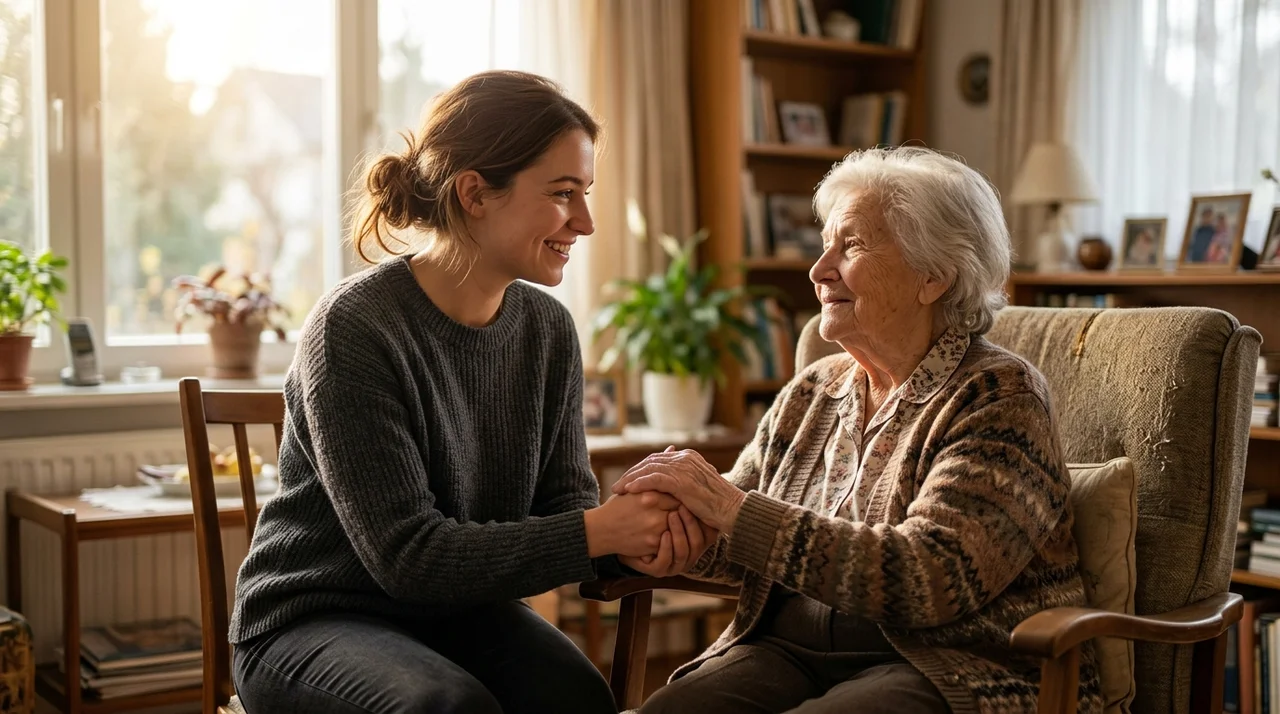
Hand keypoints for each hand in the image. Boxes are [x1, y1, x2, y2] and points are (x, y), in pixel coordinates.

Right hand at [583, 491, 679, 557]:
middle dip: (684, 510)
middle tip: (684, 509)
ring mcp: (655, 533)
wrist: (601, 530)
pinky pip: (671, 541)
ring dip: (679, 525)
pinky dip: (671, 537)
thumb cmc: (618, 507)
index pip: (678, 494)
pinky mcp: (653, 546)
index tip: (681, 496)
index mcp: (650, 497)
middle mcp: (655, 515)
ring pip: (679, 528)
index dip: (680, 495)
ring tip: (676, 521)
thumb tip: (673, 463)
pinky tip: (666, 533)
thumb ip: (653, 482)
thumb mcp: (634, 489)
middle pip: (682, 511)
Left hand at [612, 448, 746, 532]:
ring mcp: (684, 468)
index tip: (627, 482)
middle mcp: (685, 458)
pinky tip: (629, 491)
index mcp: (688, 457)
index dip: (640, 470)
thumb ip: (683, 482)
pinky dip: (639, 483)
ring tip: (617, 490)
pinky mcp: (682, 481)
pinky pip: (654, 479)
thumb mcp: (698, 489)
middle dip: (631, 474)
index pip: (657, 460)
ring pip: (649, 469)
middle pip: (650, 462)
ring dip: (630, 479)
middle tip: (616, 487)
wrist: (733, 511)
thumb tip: (668, 487)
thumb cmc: (717, 505)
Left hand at [619, 505, 718, 576]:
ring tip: (673, 516)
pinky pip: (665, 561)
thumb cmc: (636, 513)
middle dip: (693, 523)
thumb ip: (675, 500)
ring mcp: (672, 563)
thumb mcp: (658, 503)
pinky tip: (664, 534)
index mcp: (689, 538)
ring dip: (680, 533)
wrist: (610, 532)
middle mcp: (685, 553)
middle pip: (699, 541)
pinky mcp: (657, 570)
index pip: (707, 532)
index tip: (696, 500)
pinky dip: (667, 548)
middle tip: (683, 507)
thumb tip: (694, 484)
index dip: (705, 519)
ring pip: (684, 552)